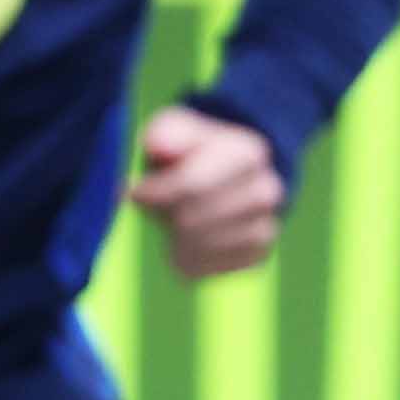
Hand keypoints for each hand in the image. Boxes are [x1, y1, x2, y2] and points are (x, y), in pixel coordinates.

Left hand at [129, 104, 284, 280]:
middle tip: (155, 206)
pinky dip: (182, 258)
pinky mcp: (255, 257)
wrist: (226, 178)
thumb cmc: (188, 152)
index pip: (191, 185)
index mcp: (247, 153)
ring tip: (173, 219)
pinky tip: (183, 241)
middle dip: (163, 215)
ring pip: (197, 248)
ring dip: (172, 237)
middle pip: (191, 221)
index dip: (154, 192)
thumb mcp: (173, 129)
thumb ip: (165, 134)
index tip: (134, 191)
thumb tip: (158, 146)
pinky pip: (203, 269)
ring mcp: (265, 226)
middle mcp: (266, 191)